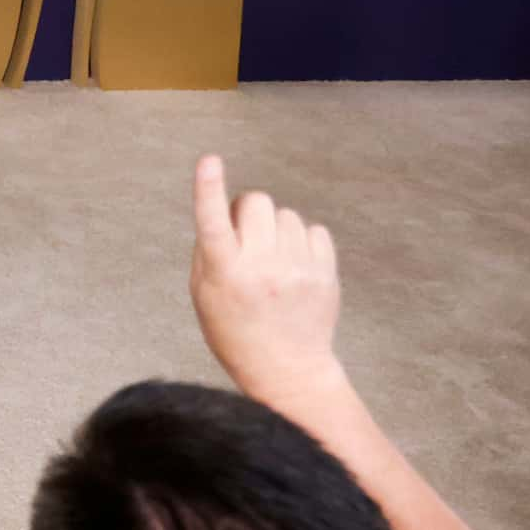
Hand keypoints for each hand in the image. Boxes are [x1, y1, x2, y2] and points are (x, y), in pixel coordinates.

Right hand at [189, 154, 346, 404]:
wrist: (286, 368)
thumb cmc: (233, 331)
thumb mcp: (204, 295)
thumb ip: (209, 251)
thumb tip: (226, 210)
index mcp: (225, 273)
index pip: (213, 222)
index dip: (208, 188)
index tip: (209, 160)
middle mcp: (262, 268)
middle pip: (256, 201)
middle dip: (247, 210)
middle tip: (244, 236)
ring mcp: (298, 270)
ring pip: (286, 214)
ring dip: (275, 227)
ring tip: (272, 259)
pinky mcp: (325, 274)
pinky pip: (314, 230)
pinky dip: (302, 240)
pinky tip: (295, 264)